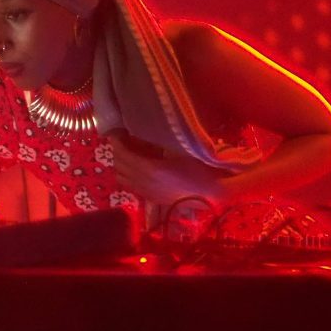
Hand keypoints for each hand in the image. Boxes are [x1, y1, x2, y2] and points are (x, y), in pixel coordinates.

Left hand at [107, 129, 229, 204]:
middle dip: (117, 152)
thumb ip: (158, 142)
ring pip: (122, 178)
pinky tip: (139, 167)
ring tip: (129, 153)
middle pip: (119, 166)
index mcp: (150, 169)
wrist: (213, 192)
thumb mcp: (178, 149)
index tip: (117, 131)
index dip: (117, 142)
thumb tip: (142, 132)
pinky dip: (129, 175)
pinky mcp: (152, 199)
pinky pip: (131, 186)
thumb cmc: (199, 167)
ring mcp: (147, 193)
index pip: (123, 154)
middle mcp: (144, 182)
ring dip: (121, 165)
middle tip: (122, 139)